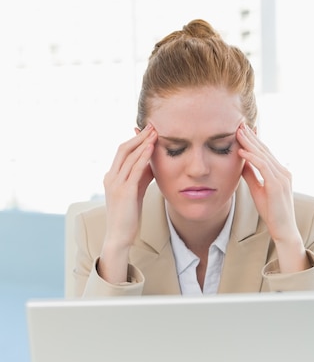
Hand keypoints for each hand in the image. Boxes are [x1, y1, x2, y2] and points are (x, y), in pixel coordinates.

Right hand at [98, 124, 156, 282]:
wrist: (120, 236)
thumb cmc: (128, 216)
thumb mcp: (135, 192)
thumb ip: (141, 177)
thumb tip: (151, 163)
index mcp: (111, 177)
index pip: (122, 152)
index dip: (134, 139)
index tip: (148, 130)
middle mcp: (110, 178)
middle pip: (123, 149)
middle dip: (138, 137)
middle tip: (153, 126)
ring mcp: (116, 184)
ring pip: (128, 157)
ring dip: (143, 143)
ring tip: (155, 132)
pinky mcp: (124, 192)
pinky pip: (134, 170)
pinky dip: (143, 157)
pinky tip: (152, 148)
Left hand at [237, 123, 308, 272]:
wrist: (283, 229)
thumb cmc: (272, 212)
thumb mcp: (258, 190)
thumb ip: (252, 176)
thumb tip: (242, 163)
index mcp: (280, 172)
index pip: (265, 152)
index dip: (254, 140)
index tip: (241, 130)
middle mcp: (283, 171)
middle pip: (264, 150)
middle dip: (251, 136)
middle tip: (238, 124)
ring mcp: (282, 177)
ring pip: (263, 155)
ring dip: (249, 143)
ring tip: (237, 132)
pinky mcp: (277, 185)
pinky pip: (263, 166)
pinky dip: (252, 157)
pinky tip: (241, 151)